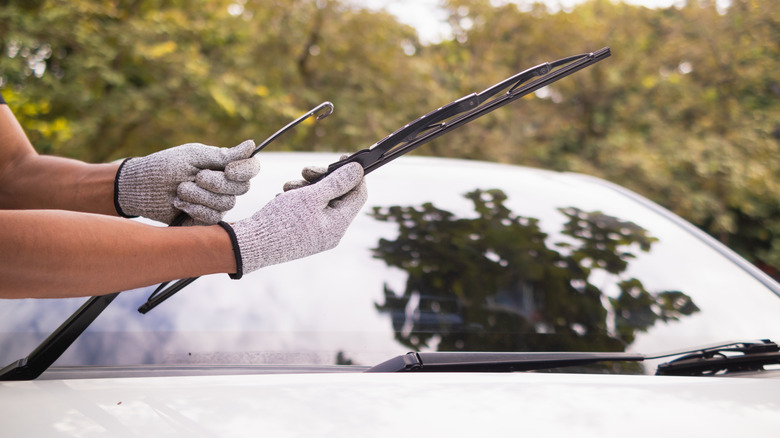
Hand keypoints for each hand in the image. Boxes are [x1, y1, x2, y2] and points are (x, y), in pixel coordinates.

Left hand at [115, 140, 259, 224]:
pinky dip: (197, 210)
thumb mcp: (192, 157)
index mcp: (223, 165)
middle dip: (216, 183)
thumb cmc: (164, 167)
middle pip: (241, 188)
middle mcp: (224, 184)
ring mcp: (216, 203)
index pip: (251, 168)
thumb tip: (252, 145)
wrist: (140, 189)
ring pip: (227, 204)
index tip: (228, 170)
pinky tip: (181, 205)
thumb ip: (222, 155)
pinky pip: (214, 218)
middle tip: (195, 177)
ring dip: (201, 196)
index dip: (245, 171)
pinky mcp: (205, 218)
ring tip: (180, 190)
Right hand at [220, 162, 366, 277]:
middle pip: (338, 197)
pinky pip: (308, 211)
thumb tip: (358, 170)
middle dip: (322, 179)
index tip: (342, 158)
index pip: (358, 195)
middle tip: (306, 170)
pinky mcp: (303, 234)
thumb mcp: (311, 196)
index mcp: (338, 225)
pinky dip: (298, 200)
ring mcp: (317, 234)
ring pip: (320, 202)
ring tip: (288, 187)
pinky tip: (283, 199)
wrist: (251, 245)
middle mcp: (331, 232)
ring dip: (306, 188)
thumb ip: (336, 182)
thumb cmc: (281, 222)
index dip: (354, 175)